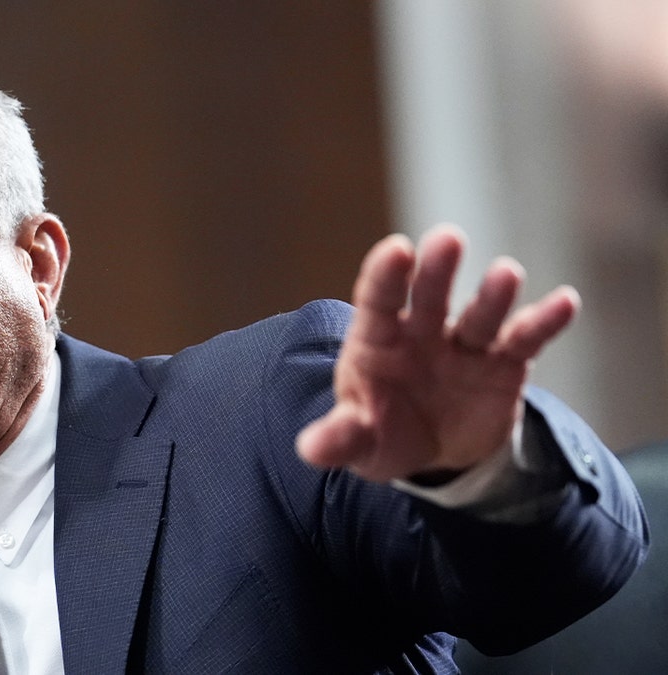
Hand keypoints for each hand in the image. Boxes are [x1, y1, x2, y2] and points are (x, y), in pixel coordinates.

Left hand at [296, 224, 579, 481]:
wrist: (434, 456)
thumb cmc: (384, 433)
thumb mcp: (360, 442)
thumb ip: (340, 438)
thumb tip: (310, 450)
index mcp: (377, 340)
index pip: (378, 300)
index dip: (385, 276)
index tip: (396, 250)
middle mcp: (421, 331)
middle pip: (429, 294)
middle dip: (437, 269)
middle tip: (448, 239)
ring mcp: (464, 344)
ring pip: (479, 313)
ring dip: (493, 295)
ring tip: (507, 274)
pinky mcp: (504, 363)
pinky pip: (525, 339)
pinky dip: (544, 321)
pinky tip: (564, 303)